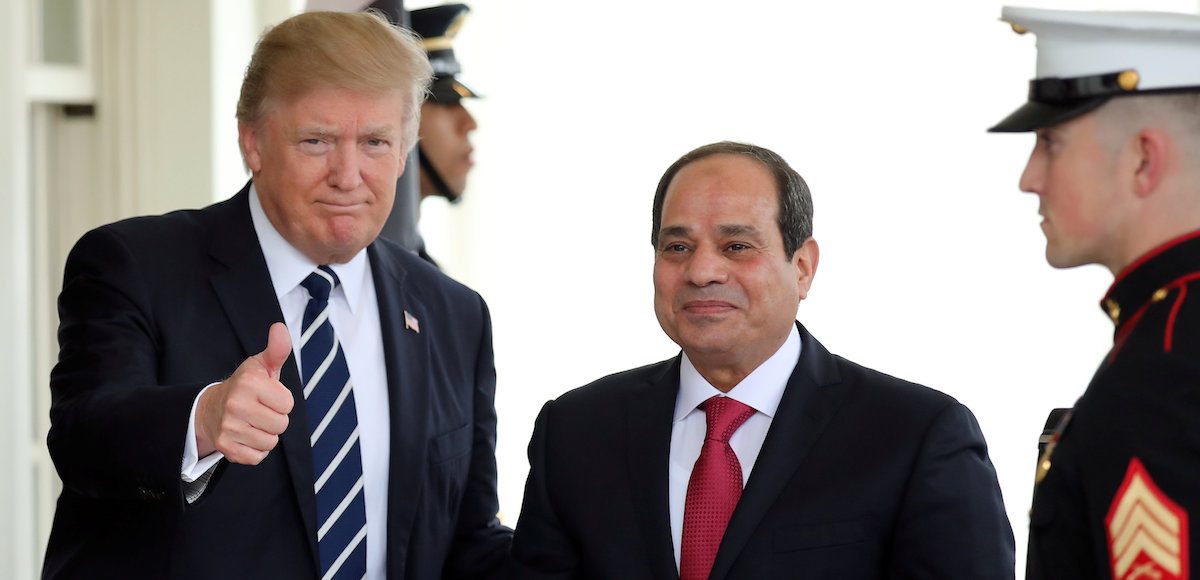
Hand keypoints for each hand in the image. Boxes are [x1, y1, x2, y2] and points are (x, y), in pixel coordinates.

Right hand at [196, 322, 294, 463]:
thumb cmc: (246, 386)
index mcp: (249, 382)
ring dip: (266, 435)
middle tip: (260, 410)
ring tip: (252, 422)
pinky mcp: (225, 447)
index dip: (282, 401)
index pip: (288, 404)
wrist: (211, 409)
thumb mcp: (261, 366)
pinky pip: (257, 457)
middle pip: (281, 425)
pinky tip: (245, 435)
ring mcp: (228, 427)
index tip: (267, 395)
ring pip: (270, 442)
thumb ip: (277, 350)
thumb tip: (280, 328)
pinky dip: (255, 450)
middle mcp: (236, 404)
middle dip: (275, 419)